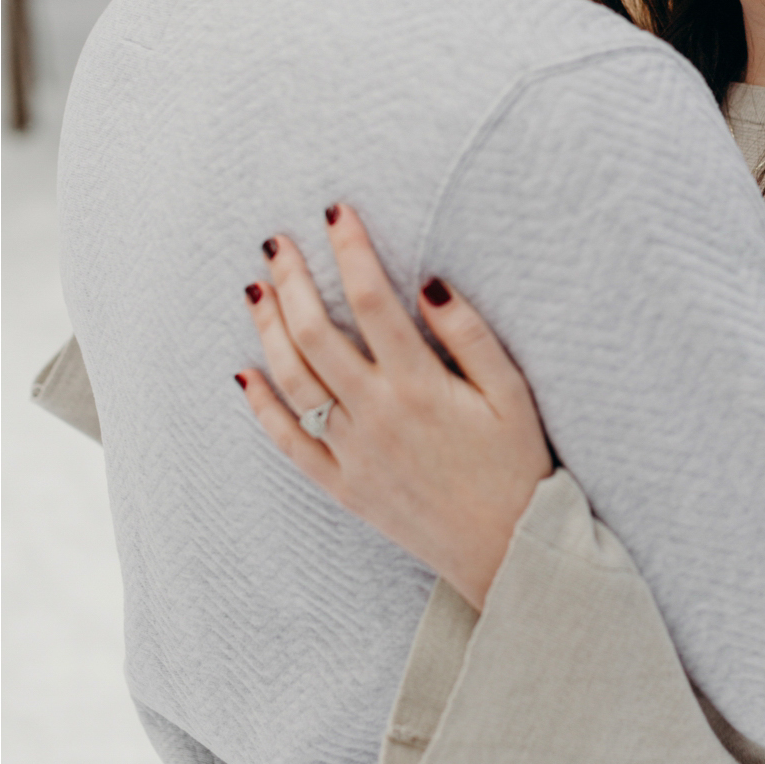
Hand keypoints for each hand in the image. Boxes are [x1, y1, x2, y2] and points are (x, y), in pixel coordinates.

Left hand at [238, 203, 555, 609]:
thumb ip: (470, 335)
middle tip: (276, 242)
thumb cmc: (517, 465)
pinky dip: (263, 407)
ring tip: (256, 288)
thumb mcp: (511, 394)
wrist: (508, 550)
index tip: (335, 212)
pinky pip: (289, 442)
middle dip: (293, 281)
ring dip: (268, 330)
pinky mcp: (342, 485)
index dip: (351, 250)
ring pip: (293, 381)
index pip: (372, 301)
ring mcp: (353, 452)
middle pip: (315, 334)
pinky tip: (247, 373)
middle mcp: (377, 415)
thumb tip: (430, 281)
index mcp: (420, 386)